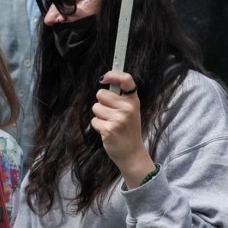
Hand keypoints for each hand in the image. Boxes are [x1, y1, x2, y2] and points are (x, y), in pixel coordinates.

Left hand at [92, 71, 155, 188]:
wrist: (132, 153)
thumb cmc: (128, 130)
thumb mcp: (131, 110)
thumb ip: (120, 97)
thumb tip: (104, 80)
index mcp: (133, 100)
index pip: (126, 79)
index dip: (113, 75)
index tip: (104, 78)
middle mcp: (128, 108)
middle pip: (101, 94)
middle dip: (101, 103)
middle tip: (111, 114)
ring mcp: (119, 119)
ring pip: (96, 107)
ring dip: (99, 116)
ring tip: (110, 124)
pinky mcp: (109, 129)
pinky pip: (94, 120)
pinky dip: (98, 126)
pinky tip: (108, 132)